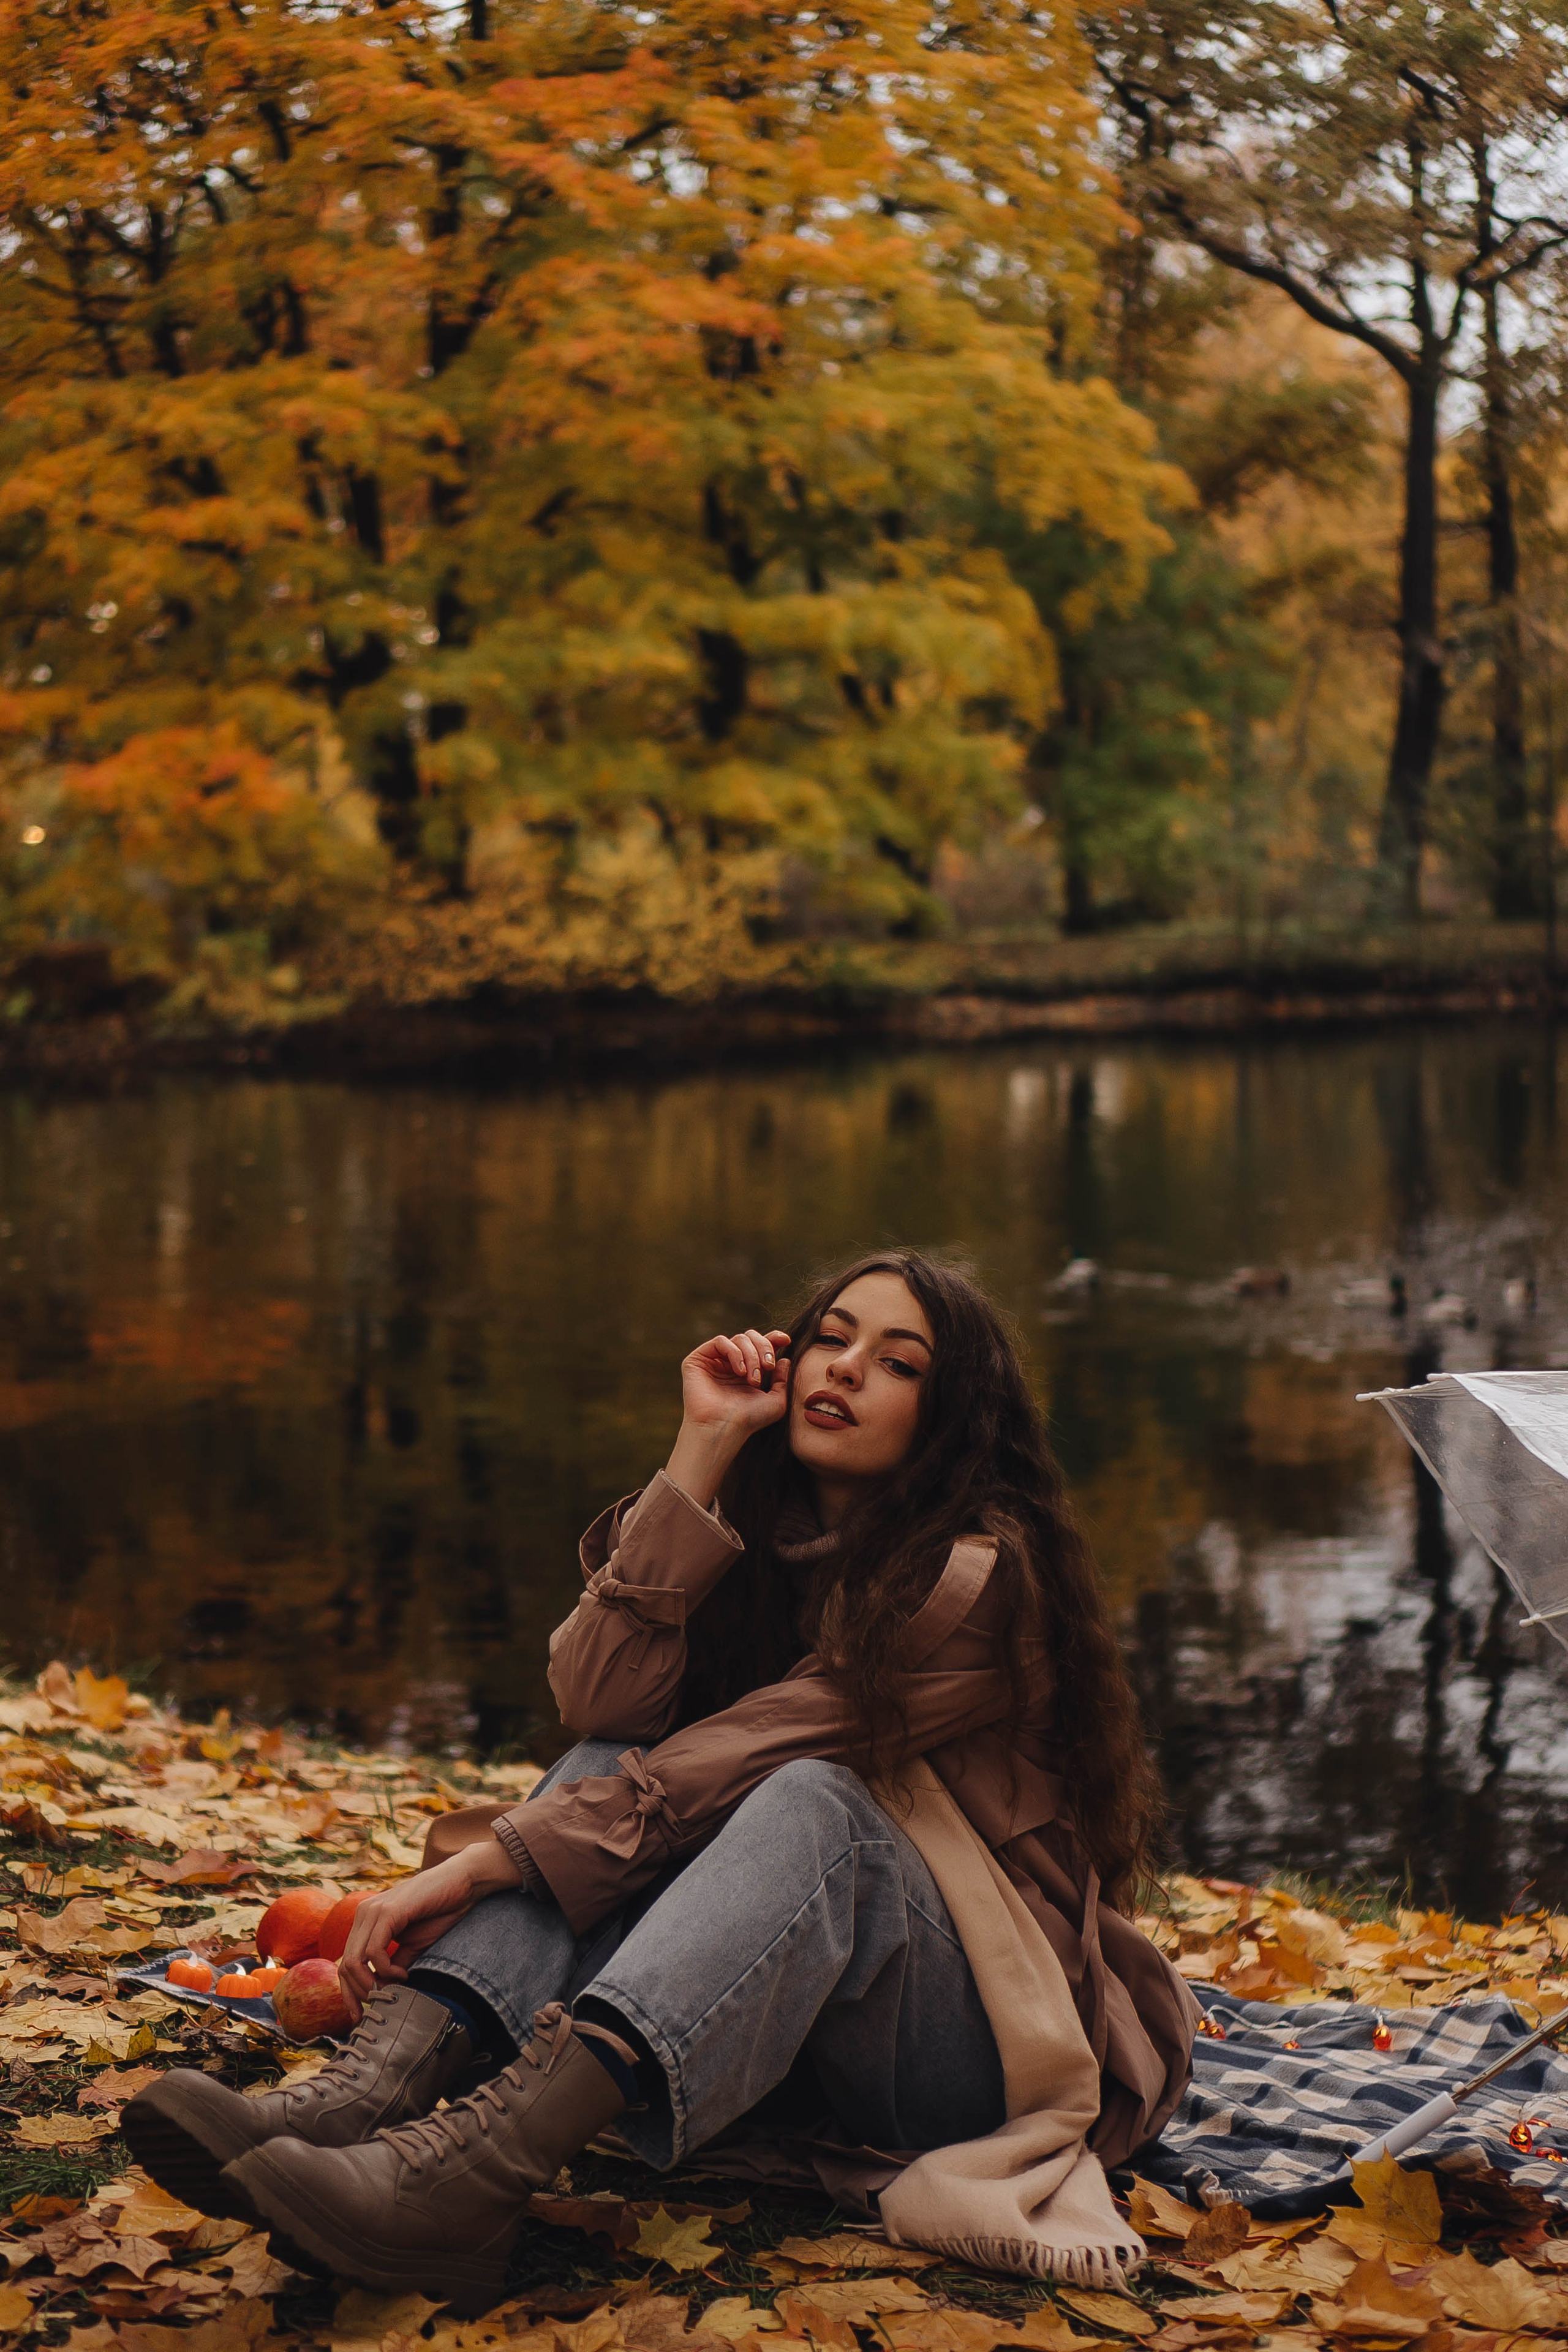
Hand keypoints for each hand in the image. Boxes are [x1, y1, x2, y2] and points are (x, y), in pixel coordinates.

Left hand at [338, 1843, 520, 2023]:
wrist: (462, 1881)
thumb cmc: (440, 1910)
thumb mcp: (413, 1945)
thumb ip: (394, 1964)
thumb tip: (380, 1991)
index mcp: (367, 1921)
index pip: (345, 1963)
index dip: (349, 1993)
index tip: (361, 2014)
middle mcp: (364, 1914)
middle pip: (345, 1966)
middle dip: (359, 1994)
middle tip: (380, 2006)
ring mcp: (373, 1911)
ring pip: (354, 1961)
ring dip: (372, 1985)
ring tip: (394, 1990)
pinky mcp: (388, 1912)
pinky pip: (374, 1952)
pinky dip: (386, 1971)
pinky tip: (404, 1975)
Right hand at [665, 1327, 791, 1503]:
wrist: (724, 1428)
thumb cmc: (748, 1420)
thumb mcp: (775, 1401)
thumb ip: (782, 1380)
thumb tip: (784, 1359)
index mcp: (746, 1371)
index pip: (759, 1346)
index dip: (773, 1339)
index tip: (786, 1340)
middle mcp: (729, 1364)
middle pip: (750, 1337)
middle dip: (764, 1348)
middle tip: (768, 1367)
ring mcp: (713, 1361)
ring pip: (738, 1339)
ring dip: (751, 1355)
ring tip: (752, 1378)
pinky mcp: (697, 1360)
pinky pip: (720, 1341)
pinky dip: (735, 1352)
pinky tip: (739, 1371)